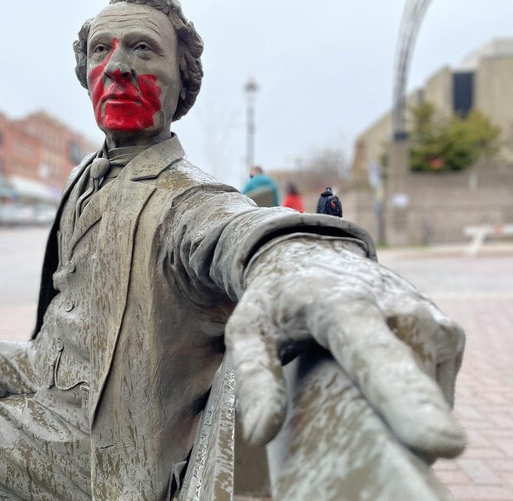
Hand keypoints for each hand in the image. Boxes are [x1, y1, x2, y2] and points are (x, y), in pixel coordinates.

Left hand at [225, 236, 465, 458]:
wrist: (312, 254)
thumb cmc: (276, 300)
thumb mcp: (249, 330)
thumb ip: (253, 376)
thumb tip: (258, 435)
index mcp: (346, 307)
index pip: (378, 358)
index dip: (407, 404)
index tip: (443, 444)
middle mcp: (401, 310)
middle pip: (413, 395)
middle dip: (397, 428)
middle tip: (346, 405)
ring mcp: (432, 321)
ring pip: (427, 401)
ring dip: (397, 414)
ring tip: (352, 380)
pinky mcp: (449, 333)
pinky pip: (435, 392)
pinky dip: (410, 400)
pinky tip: (378, 377)